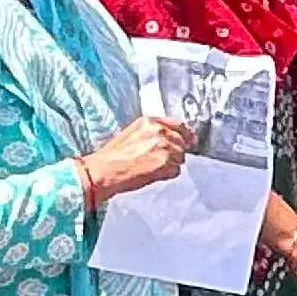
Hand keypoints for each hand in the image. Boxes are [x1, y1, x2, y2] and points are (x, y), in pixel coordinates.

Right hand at [77, 116, 193, 205]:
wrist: (106, 170)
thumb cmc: (114, 156)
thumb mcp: (132, 133)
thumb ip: (152, 131)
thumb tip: (169, 136)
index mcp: (150, 121)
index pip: (179, 124)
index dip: (186, 134)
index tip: (190, 139)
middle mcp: (160, 131)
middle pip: (182, 142)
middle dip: (176, 151)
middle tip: (162, 160)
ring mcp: (164, 147)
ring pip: (180, 157)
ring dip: (171, 164)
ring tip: (153, 168)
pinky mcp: (165, 163)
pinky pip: (176, 170)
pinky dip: (168, 174)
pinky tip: (153, 174)